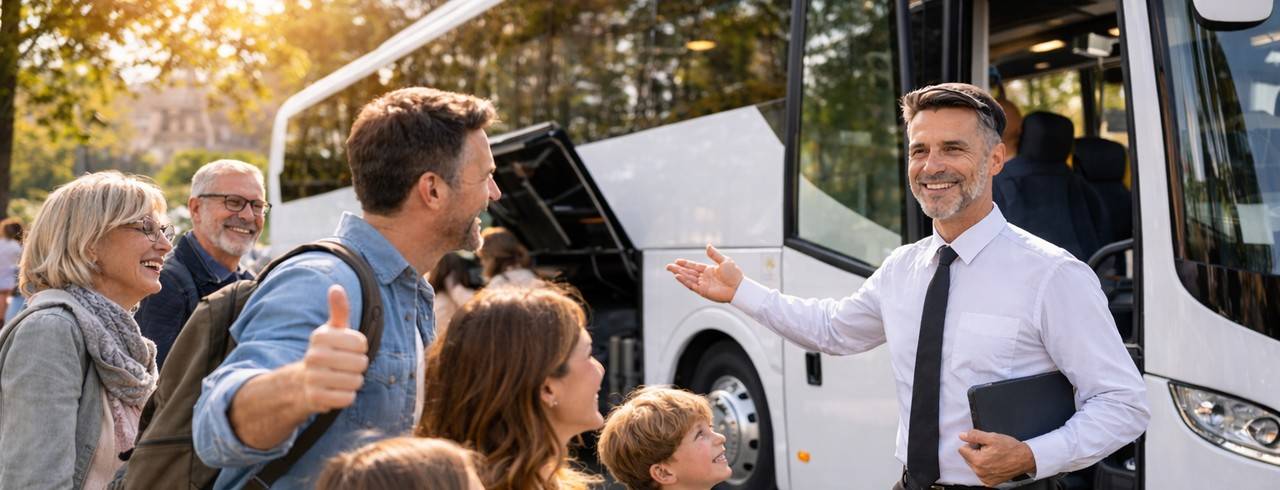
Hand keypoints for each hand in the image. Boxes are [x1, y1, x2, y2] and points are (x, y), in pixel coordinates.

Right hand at [298, 285, 368, 412]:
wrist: (303, 382)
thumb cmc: (328, 351)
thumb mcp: (334, 330)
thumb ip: (339, 310)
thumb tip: (336, 287)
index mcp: (320, 336)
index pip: (361, 343)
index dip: (360, 348)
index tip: (348, 348)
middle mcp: (314, 356)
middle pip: (361, 363)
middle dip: (358, 366)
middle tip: (345, 366)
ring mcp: (313, 377)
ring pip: (356, 381)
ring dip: (354, 382)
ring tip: (340, 377)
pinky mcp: (316, 398)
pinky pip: (348, 398)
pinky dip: (347, 396)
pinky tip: (336, 390)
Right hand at [665, 244, 743, 302]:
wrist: (739, 287)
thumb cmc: (734, 274)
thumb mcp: (724, 261)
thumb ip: (714, 254)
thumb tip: (708, 245)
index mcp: (709, 270)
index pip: (694, 266)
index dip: (685, 264)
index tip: (677, 261)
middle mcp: (704, 277)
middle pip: (688, 272)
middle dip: (678, 269)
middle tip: (668, 266)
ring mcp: (703, 284)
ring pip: (688, 278)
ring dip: (679, 274)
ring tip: (670, 269)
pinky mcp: (703, 291)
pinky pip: (691, 285)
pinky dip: (684, 281)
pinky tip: (678, 276)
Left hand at [957, 429, 1037, 485]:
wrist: (1025, 459)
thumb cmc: (1011, 448)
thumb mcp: (992, 437)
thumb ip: (974, 436)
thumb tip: (962, 436)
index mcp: (978, 460)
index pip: (962, 449)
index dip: (971, 444)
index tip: (981, 444)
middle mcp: (979, 472)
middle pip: (967, 458)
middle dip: (975, 452)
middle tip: (989, 450)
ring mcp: (984, 478)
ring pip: (974, 465)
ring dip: (980, 460)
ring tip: (993, 456)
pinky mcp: (990, 482)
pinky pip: (981, 472)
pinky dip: (986, 467)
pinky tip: (995, 463)